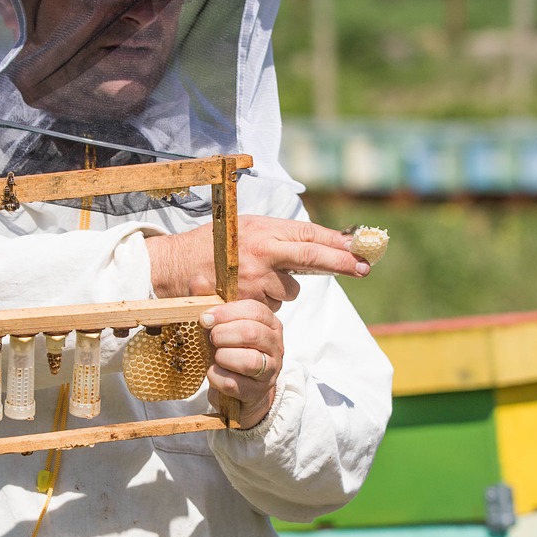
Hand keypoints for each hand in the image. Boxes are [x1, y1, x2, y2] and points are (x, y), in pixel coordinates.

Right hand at [146, 216, 369, 311]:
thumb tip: (316, 244)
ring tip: (253, 279)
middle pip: (312, 258)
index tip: (361, 247)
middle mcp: (262, 252)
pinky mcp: (247, 302)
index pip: (308, 234)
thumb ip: (277, 237)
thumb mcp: (244, 230)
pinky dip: (262, 302)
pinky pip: (270, 306)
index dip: (337, 242)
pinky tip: (243, 292)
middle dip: (342, 263)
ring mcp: (255, 279)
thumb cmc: (211, 246)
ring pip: (290, 290)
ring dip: (280, 288)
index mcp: (263, 229)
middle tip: (363, 267)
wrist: (173, 267)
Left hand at [199, 299, 282, 427]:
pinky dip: (217, 378)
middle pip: (251, 333)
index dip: (226, 312)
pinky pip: (236, 384)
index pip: (254, 310)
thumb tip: (198, 281)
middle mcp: (275, 344)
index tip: (205, 318)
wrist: (237, 388)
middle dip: (223, 335)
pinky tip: (213, 373)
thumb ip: (207, 301)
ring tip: (216, 357)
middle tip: (211, 339)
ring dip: (223, 357)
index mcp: (268, 322)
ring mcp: (270, 370)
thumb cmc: (228, 349)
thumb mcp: (218, 324)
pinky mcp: (258, 391)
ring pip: (248, 361)